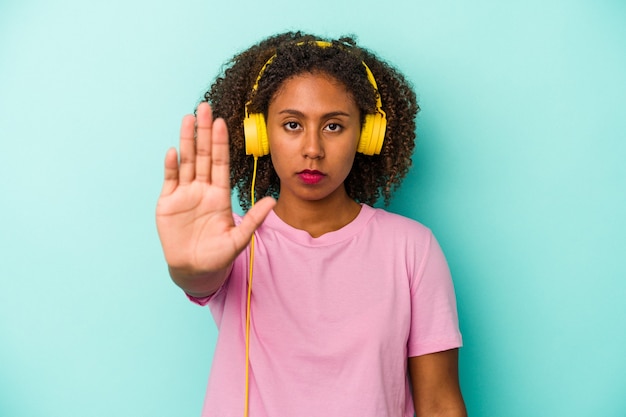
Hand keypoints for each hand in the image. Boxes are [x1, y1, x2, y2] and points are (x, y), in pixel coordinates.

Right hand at [156, 102, 275, 276]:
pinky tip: (173, 151)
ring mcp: (184, 194)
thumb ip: (254, 219)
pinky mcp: (167, 203)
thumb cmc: (218, 256)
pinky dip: (171, 166)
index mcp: (219, 195)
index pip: (220, 163)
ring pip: (186, 162)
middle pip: (202, 155)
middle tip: (204, 107)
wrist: (194, 270)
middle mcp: (202, 189)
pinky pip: (170, 180)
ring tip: (187, 119)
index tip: (221, 123)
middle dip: (203, 132)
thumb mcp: (239, 238)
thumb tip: (274, 201)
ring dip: (186, 140)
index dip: (219, 143)